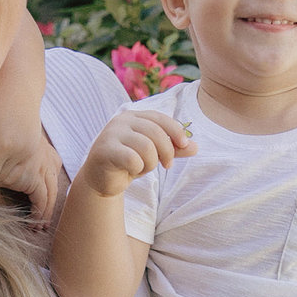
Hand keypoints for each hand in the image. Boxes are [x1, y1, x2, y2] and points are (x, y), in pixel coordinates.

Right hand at [79, 111, 194, 199]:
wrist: (101, 180)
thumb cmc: (128, 163)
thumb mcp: (154, 154)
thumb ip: (173, 149)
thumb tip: (195, 147)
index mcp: (133, 116)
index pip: (159, 118)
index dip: (176, 131)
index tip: (184, 145)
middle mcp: (121, 121)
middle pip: (155, 133)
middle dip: (167, 152)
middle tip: (167, 165)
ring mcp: (111, 134)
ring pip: (146, 147)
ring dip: (151, 163)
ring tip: (144, 168)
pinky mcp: (104, 151)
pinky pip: (133, 159)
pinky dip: (138, 169)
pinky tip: (132, 171)